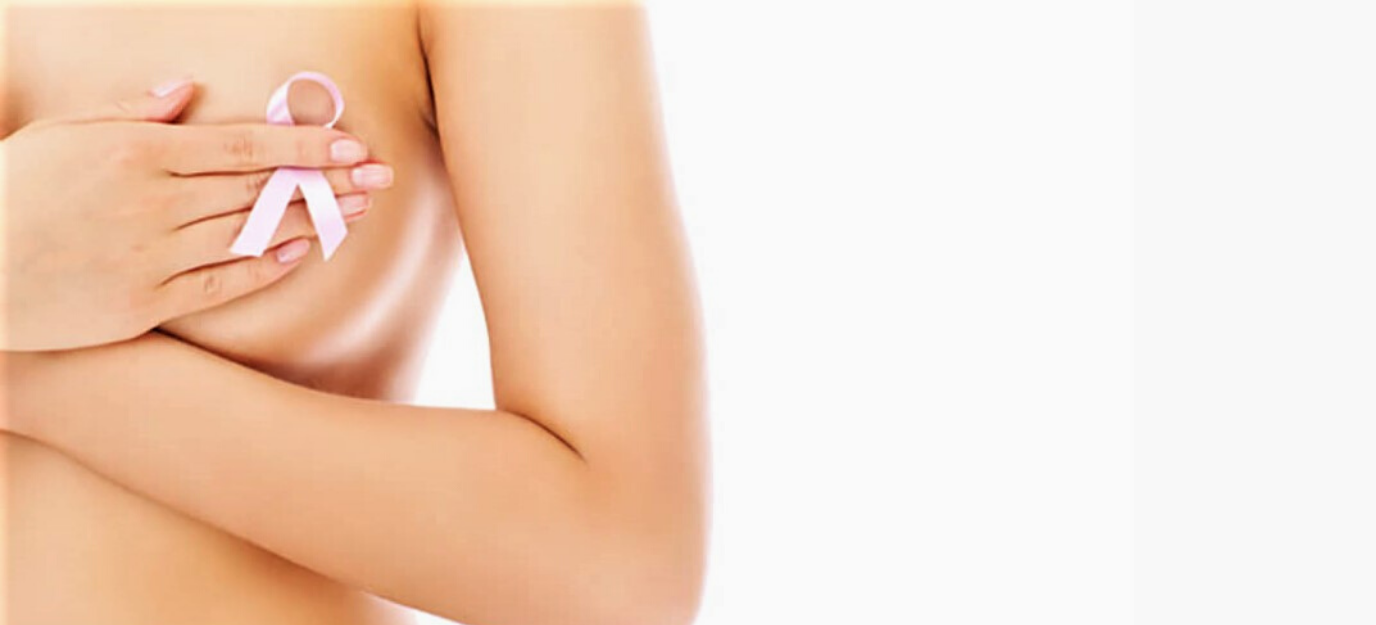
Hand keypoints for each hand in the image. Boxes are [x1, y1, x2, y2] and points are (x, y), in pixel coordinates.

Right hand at [0, 78, 394, 350]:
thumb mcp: (63, 134)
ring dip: (311, 220)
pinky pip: (221, 283)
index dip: (303, 145)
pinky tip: (301, 252)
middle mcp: (154, 203)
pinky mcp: (145, 302)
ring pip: (252, 233)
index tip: (350, 143)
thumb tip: (186, 90)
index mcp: (138, 153)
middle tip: (378, 176)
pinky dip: (265, 267)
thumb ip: (130, 111)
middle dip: (327, 180)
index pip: (242, 146)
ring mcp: (152, 255)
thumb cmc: (11, 192)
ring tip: (356, 210)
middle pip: (260, 189)